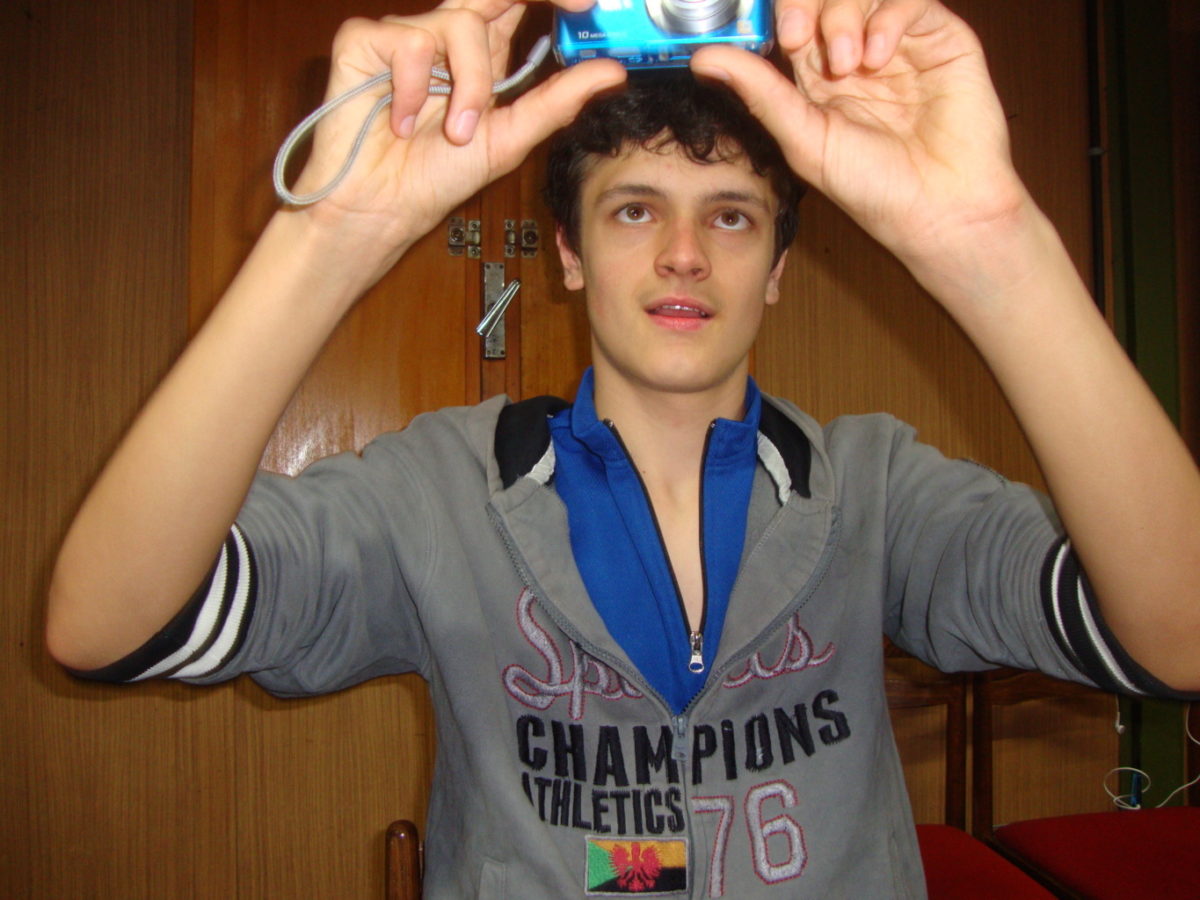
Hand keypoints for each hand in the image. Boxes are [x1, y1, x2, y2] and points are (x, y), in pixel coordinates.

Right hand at [292, 0, 625, 274]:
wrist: (382, 208)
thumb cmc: (436, 177)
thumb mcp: (510, 138)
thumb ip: (556, 100)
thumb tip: (613, 70)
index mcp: (482, 55)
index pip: (517, 2)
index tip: (588, 5)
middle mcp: (445, 35)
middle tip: (574, 5)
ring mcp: (405, 34)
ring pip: (461, 24)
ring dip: (469, 87)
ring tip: (453, 133)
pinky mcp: (364, 41)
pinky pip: (410, 41)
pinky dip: (413, 89)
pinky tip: (401, 123)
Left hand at [690, 0, 1029, 277]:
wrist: (940, 209)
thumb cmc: (873, 188)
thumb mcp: (804, 139)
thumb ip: (760, 92)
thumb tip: (704, 59)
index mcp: (815, 75)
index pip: (790, 18)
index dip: (781, 14)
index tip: (782, 37)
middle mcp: (854, 50)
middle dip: (806, 4)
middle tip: (802, 38)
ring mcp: (896, 40)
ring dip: (844, 14)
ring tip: (849, 64)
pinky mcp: (938, 36)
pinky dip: (888, 17)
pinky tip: (879, 55)